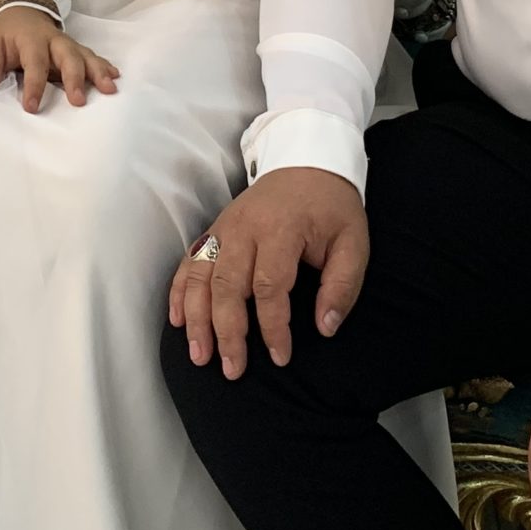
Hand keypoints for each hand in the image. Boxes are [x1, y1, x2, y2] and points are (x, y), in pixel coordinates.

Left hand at [0, 5, 119, 111]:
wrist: (21, 13)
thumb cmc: (6, 36)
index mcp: (31, 39)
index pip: (34, 62)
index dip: (33, 85)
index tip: (31, 107)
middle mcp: (54, 41)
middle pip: (68, 57)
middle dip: (74, 78)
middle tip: (79, 101)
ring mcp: (68, 45)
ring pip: (85, 56)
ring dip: (98, 72)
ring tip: (109, 89)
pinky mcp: (77, 50)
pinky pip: (93, 57)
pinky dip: (105, 67)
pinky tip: (115, 77)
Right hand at [169, 166, 366, 380]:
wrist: (307, 160)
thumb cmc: (332, 207)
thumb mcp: (353, 242)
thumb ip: (342, 285)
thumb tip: (325, 327)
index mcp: (281, 230)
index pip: (270, 286)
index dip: (273, 327)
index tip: (281, 357)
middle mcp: (244, 228)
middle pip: (227, 285)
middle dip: (227, 331)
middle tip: (232, 369)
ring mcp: (223, 227)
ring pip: (200, 276)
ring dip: (196, 318)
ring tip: (199, 355)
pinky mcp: (213, 229)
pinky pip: (189, 261)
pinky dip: (179, 291)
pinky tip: (176, 320)